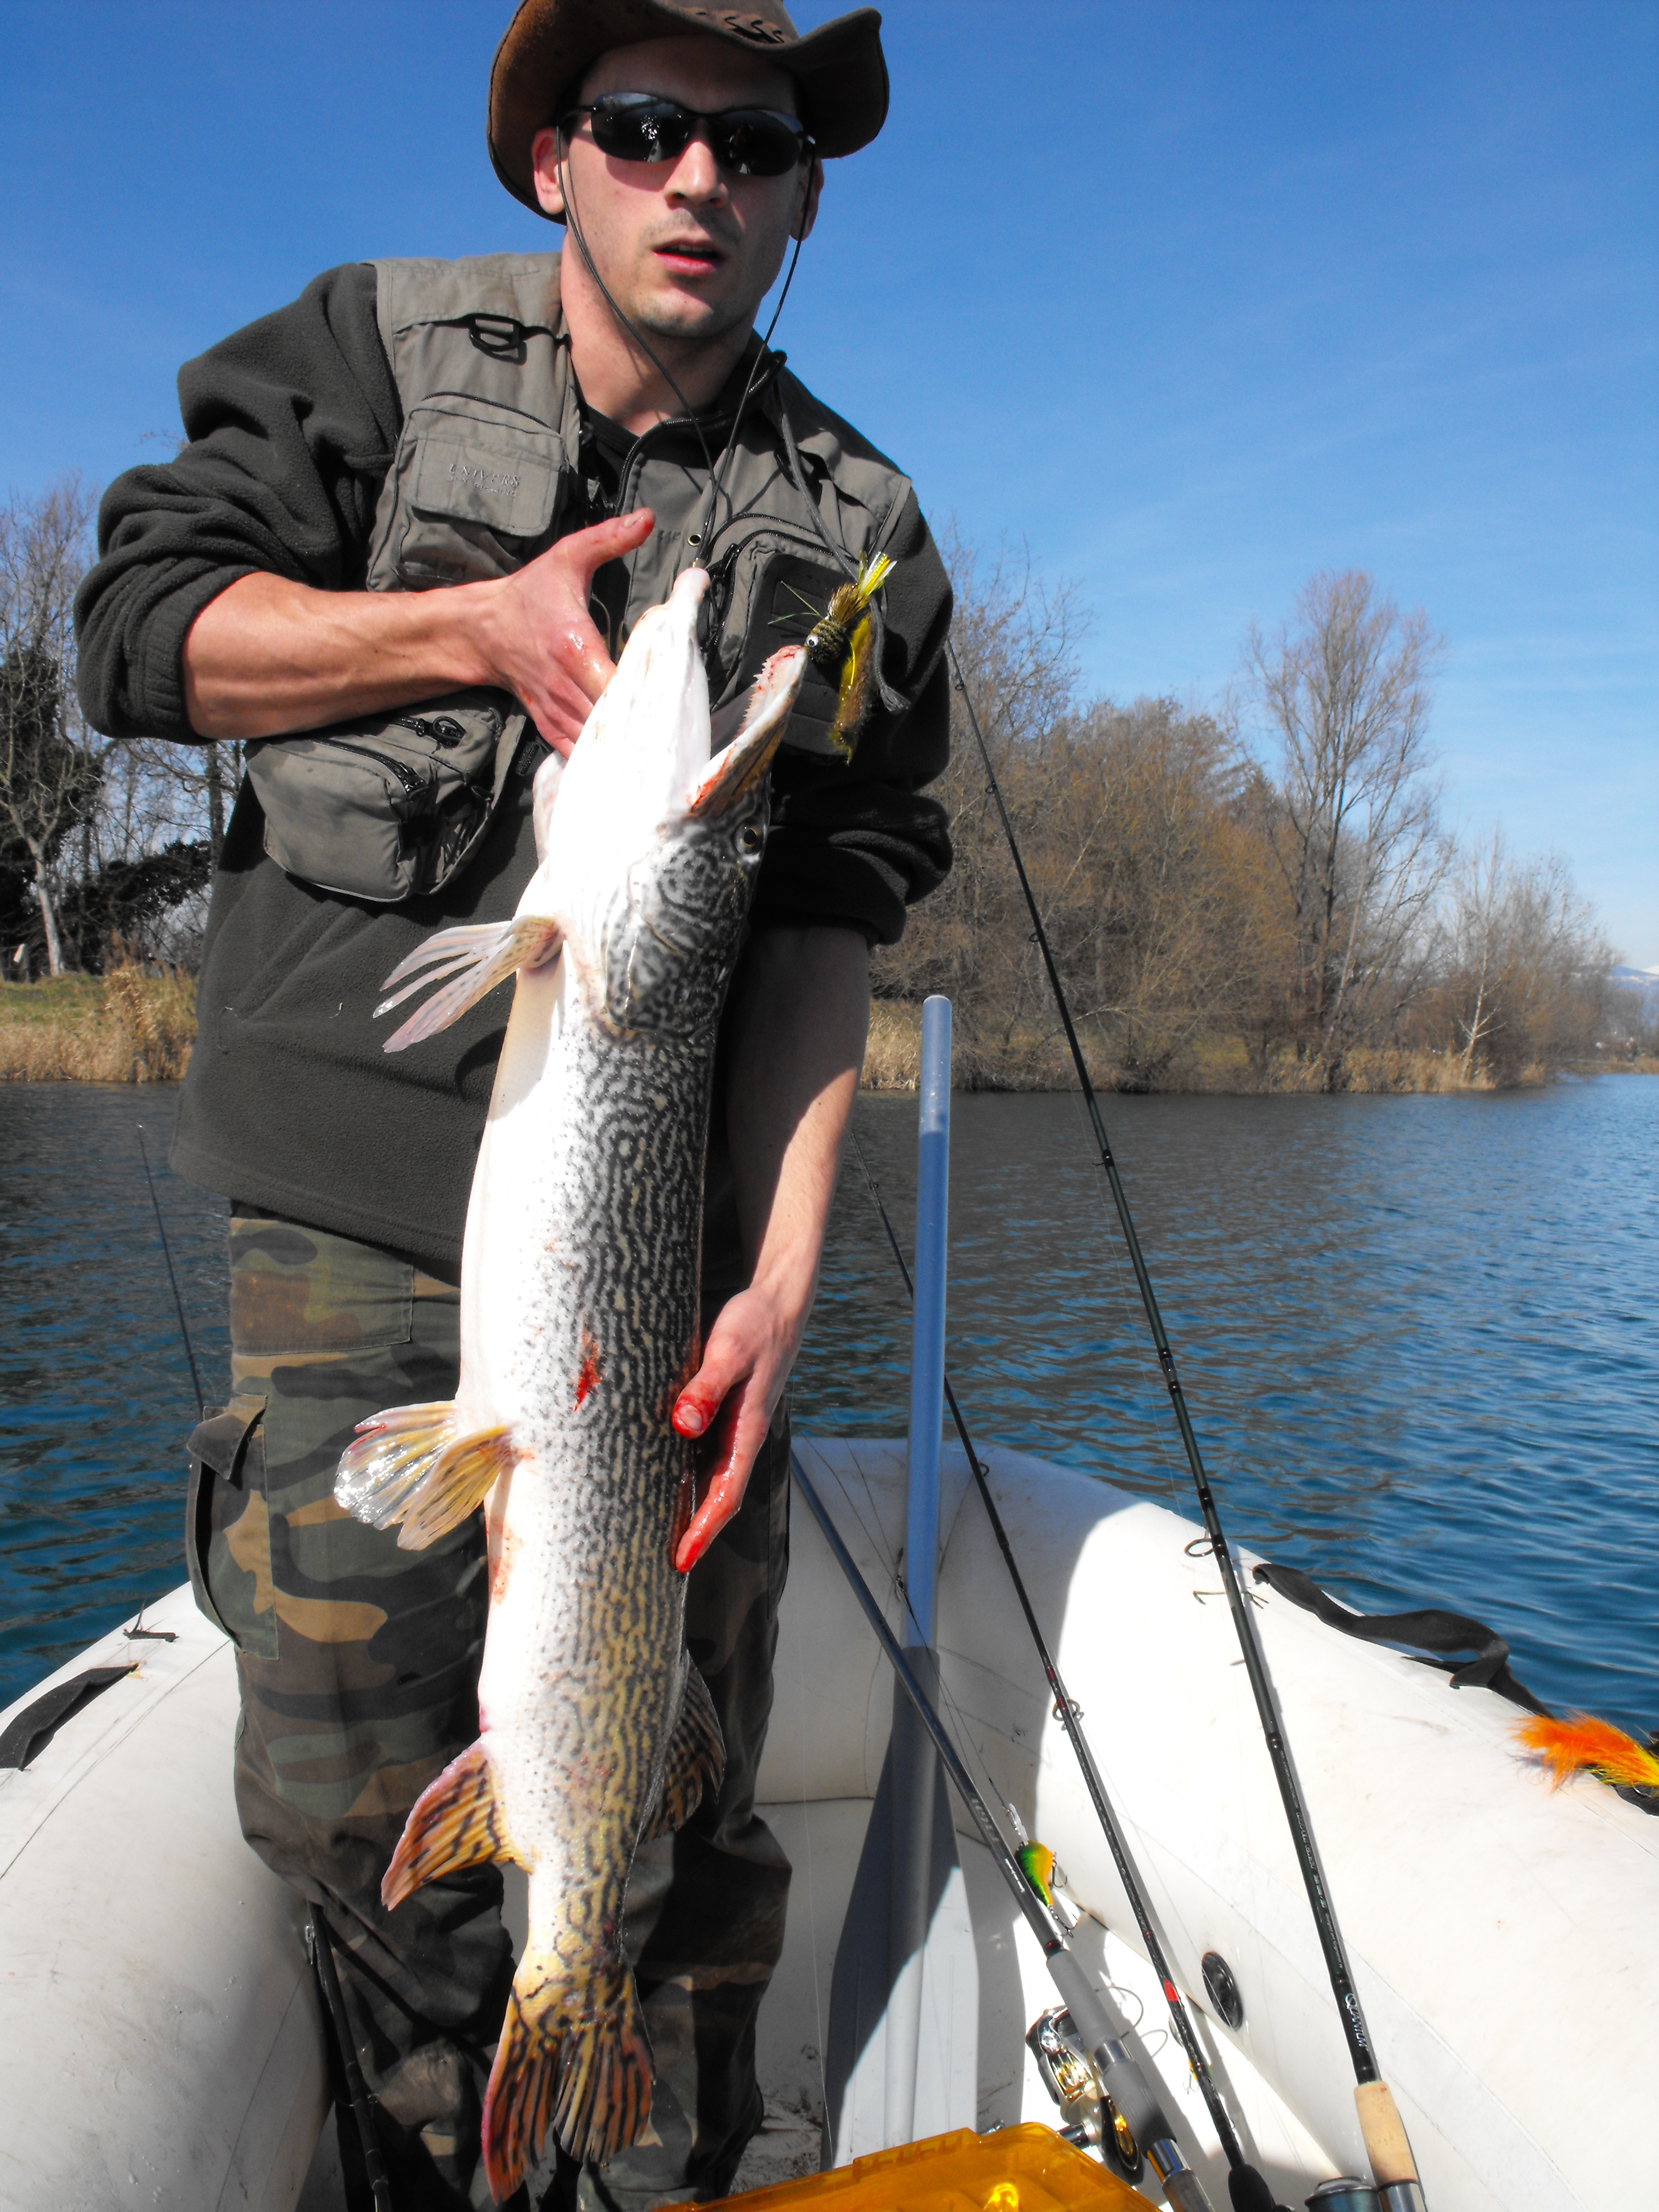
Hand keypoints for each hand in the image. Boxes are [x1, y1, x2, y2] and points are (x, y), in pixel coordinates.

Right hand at [469, 509, 654, 754]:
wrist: (483, 630)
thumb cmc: (530, 595)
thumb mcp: (567, 557)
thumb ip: (609, 538)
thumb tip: (647, 518)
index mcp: (575, 646)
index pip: (616, 682)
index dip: (645, 690)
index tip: (671, 688)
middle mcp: (565, 684)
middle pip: (612, 719)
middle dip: (643, 722)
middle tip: (676, 721)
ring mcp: (556, 709)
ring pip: (597, 741)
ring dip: (626, 741)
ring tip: (657, 740)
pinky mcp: (551, 724)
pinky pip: (579, 750)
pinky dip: (601, 754)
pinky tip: (626, 751)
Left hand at [669, 1282, 806, 1572]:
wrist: (777, 1303)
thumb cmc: (754, 1325)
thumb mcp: (728, 1351)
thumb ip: (706, 1388)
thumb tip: (684, 1424)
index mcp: (748, 1429)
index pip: (726, 1493)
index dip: (705, 1529)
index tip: (682, 1560)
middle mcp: (743, 1435)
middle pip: (721, 1495)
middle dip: (699, 1531)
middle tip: (667, 1563)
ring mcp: (736, 1426)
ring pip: (714, 1478)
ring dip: (694, 1508)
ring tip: (663, 1534)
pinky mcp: (727, 1413)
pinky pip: (708, 1455)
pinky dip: (692, 1478)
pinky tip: (667, 1482)